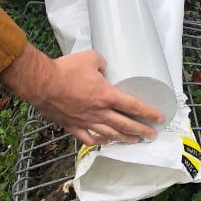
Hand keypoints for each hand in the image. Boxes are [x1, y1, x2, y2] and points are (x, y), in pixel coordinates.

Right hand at [0, 43, 162, 144]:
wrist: (41, 83)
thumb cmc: (66, 69)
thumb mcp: (90, 58)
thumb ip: (102, 64)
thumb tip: (105, 69)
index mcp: (106, 95)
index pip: (133, 106)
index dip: (148, 113)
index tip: (159, 118)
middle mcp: (100, 112)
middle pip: (125, 124)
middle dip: (141, 130)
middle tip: (152, 135)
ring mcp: (86, 122)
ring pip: (110, 134)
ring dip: (125, 138)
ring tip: (135, 140)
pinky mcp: (72, 126)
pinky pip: (89, 138)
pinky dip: (100, 142)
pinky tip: (106, 142)